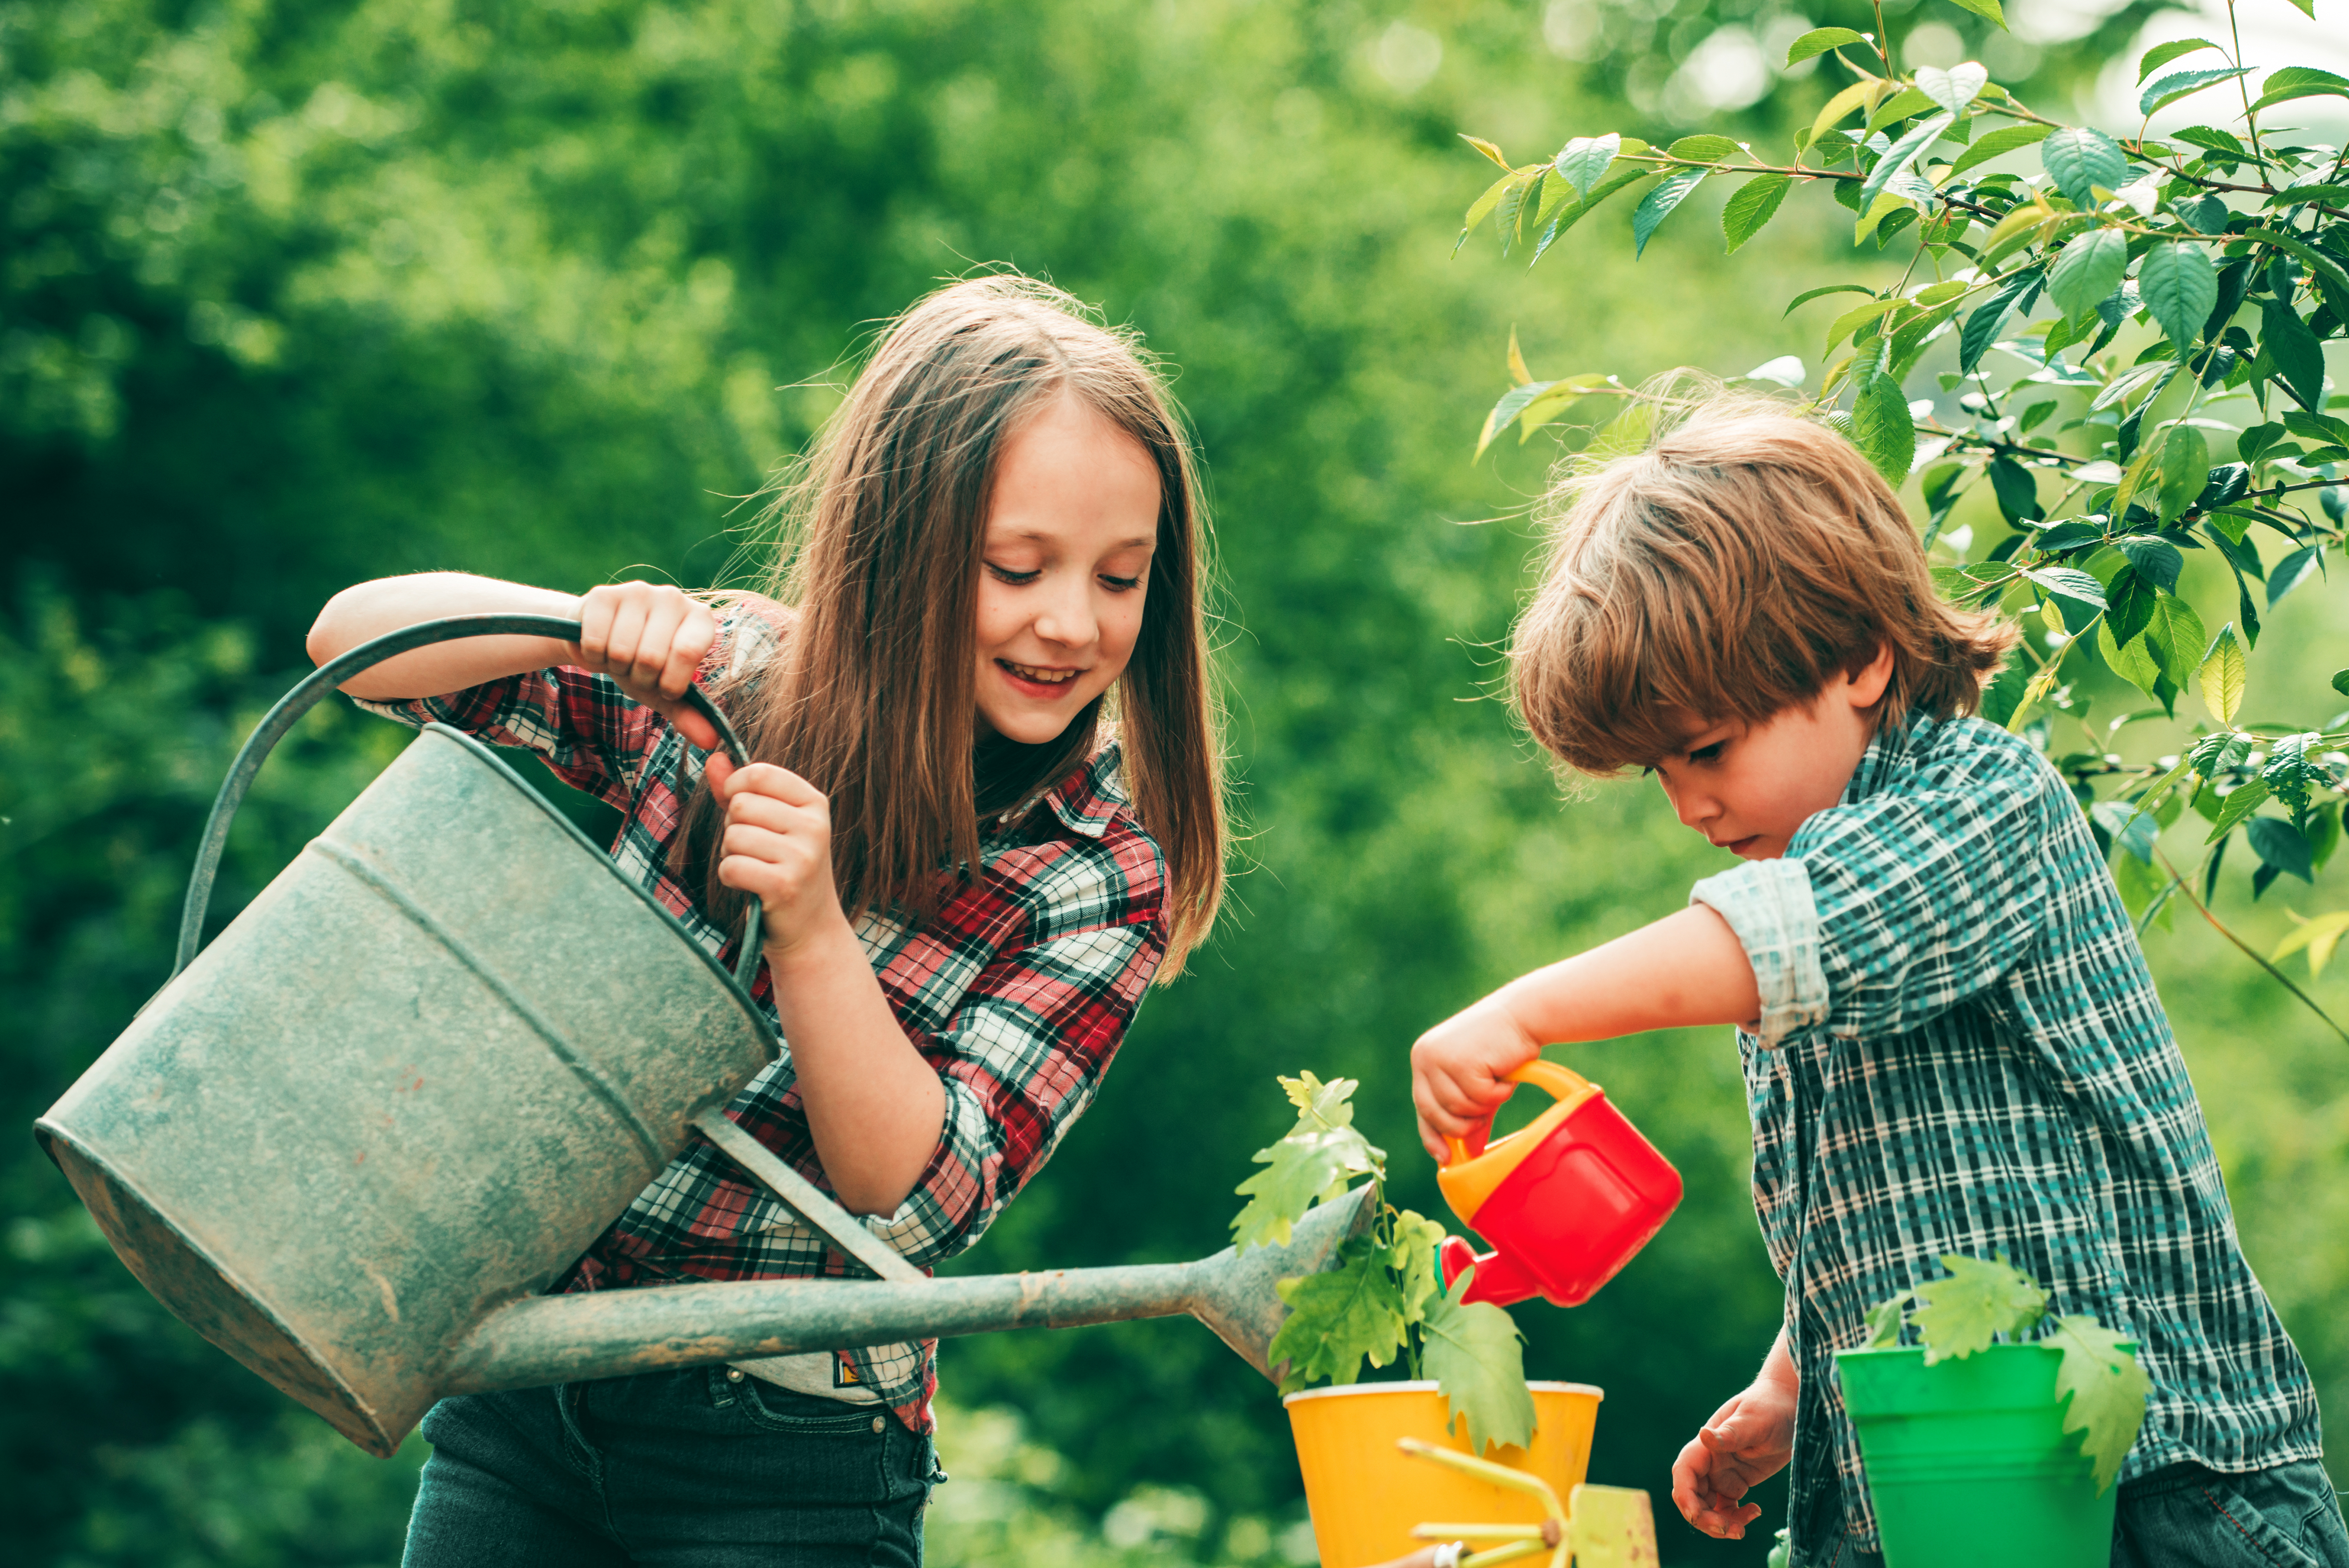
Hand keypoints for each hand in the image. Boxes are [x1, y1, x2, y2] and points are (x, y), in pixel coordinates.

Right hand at [571, 582, 721, 750]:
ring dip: (616, 667)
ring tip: (619, 657)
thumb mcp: (664, 691)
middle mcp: (673, 598)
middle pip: (652, 657)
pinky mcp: (603, 594)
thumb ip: (689, 715)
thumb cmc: (639, 664)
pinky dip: (594, 657)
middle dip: (639, 677)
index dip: (670, 682)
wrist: (597, 639)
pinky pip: (596, 641)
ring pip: (622, 650)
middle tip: (636, 669)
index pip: (688, 653)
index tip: (663, 686)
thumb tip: (710, 741)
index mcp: (699, 618)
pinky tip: (600, 647)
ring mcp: (638, 591)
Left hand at [715, 763, 848, 956]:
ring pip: (733, 836)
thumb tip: (713, 758)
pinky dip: (729, 877)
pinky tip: (748, 885)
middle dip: (733, 827)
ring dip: (730, 854)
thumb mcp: (771, 823)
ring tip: (752, 867)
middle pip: (740, 805)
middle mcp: (814, 827)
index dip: (735, 787)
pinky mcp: (784, 886)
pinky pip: (731, 866)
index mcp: (814, 803)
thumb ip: (740, 789)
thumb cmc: (784, 866)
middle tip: (752, 848)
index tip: (739, 807)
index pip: (760, 773)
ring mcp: (803, 857)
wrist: (810, 926)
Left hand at [1410, 995, 1542, 1162]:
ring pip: (1459, 1108)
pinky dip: (1497, 1093)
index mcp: (1423, 1060)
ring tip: (1497, 1084)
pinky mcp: (1461, 1061)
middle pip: (1435, 1113)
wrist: (1522, 1015)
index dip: (1432, 1136)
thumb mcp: (1479, 1085)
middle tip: (1485, 1116)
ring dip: (1484, 1104)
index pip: (1421, 1107)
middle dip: (1462, 1125)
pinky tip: (1504, 1075)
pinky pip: (1479, 1098)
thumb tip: (1470, 1153)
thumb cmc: (1501, 1048)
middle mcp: (1424, 1057)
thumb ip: (1470, 1114)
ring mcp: (1440, 1058)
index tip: (1444, 1159)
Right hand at [1670, 1379, 1795, 1539]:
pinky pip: (1726, 1508)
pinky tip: (1756, 1512)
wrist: (1792, 1406)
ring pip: (1708, 1506)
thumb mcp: (1754, 1420)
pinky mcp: (1737, 1481)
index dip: (1685, 1496)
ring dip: (1720, 1523)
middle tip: (1731, 1530)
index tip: (1697, 1515)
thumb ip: (1731, 1433)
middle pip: (1692, 1496)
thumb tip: (1704, 1435)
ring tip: (1744, 1528)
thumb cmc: (1772, 1407)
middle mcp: (1710, 1461)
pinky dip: (1735, 1518)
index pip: (1684, 1472)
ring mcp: (1722, 1472)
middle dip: (1704, 1518)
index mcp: (1707, 1446)